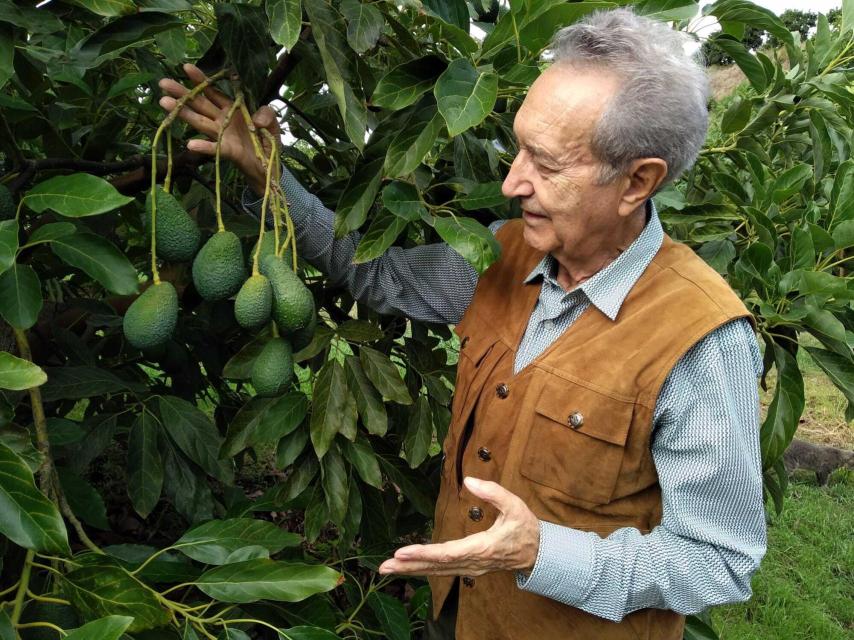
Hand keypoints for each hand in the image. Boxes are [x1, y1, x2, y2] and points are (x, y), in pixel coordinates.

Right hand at [158, 63, 278, 194]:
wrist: (269, 167)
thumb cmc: (266, 141)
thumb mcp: (272, 124)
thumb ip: (268, 114)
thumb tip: (258, 117)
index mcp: (232, 109)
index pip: (213, 92)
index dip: (201, 80)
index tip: (186, 67)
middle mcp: (222, 120)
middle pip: (200, 104)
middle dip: (182, 93)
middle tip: (164, 83)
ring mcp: (223, 135)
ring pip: (200, 122)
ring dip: (184, 113)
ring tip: (164, 103)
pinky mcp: (228, 151)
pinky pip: (214, 148)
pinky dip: (203, 146)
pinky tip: (190, 144)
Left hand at [378, 477, 539, 576]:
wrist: (538, 552)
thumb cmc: (525, 527)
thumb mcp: (515, 505)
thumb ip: (493, 492)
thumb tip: (470, 480)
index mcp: (483, 547)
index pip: (449, 553)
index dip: (425, 553)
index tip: (403, 552)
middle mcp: (474, 562)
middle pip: (437, 566)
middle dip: (409, 566)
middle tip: (384, 566)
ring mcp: (471, 567)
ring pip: (437, 571)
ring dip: (412, 570)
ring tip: (386, 568)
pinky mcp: (469, 567)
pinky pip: (442, 570)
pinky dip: (423, 569)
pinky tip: (407, 567)